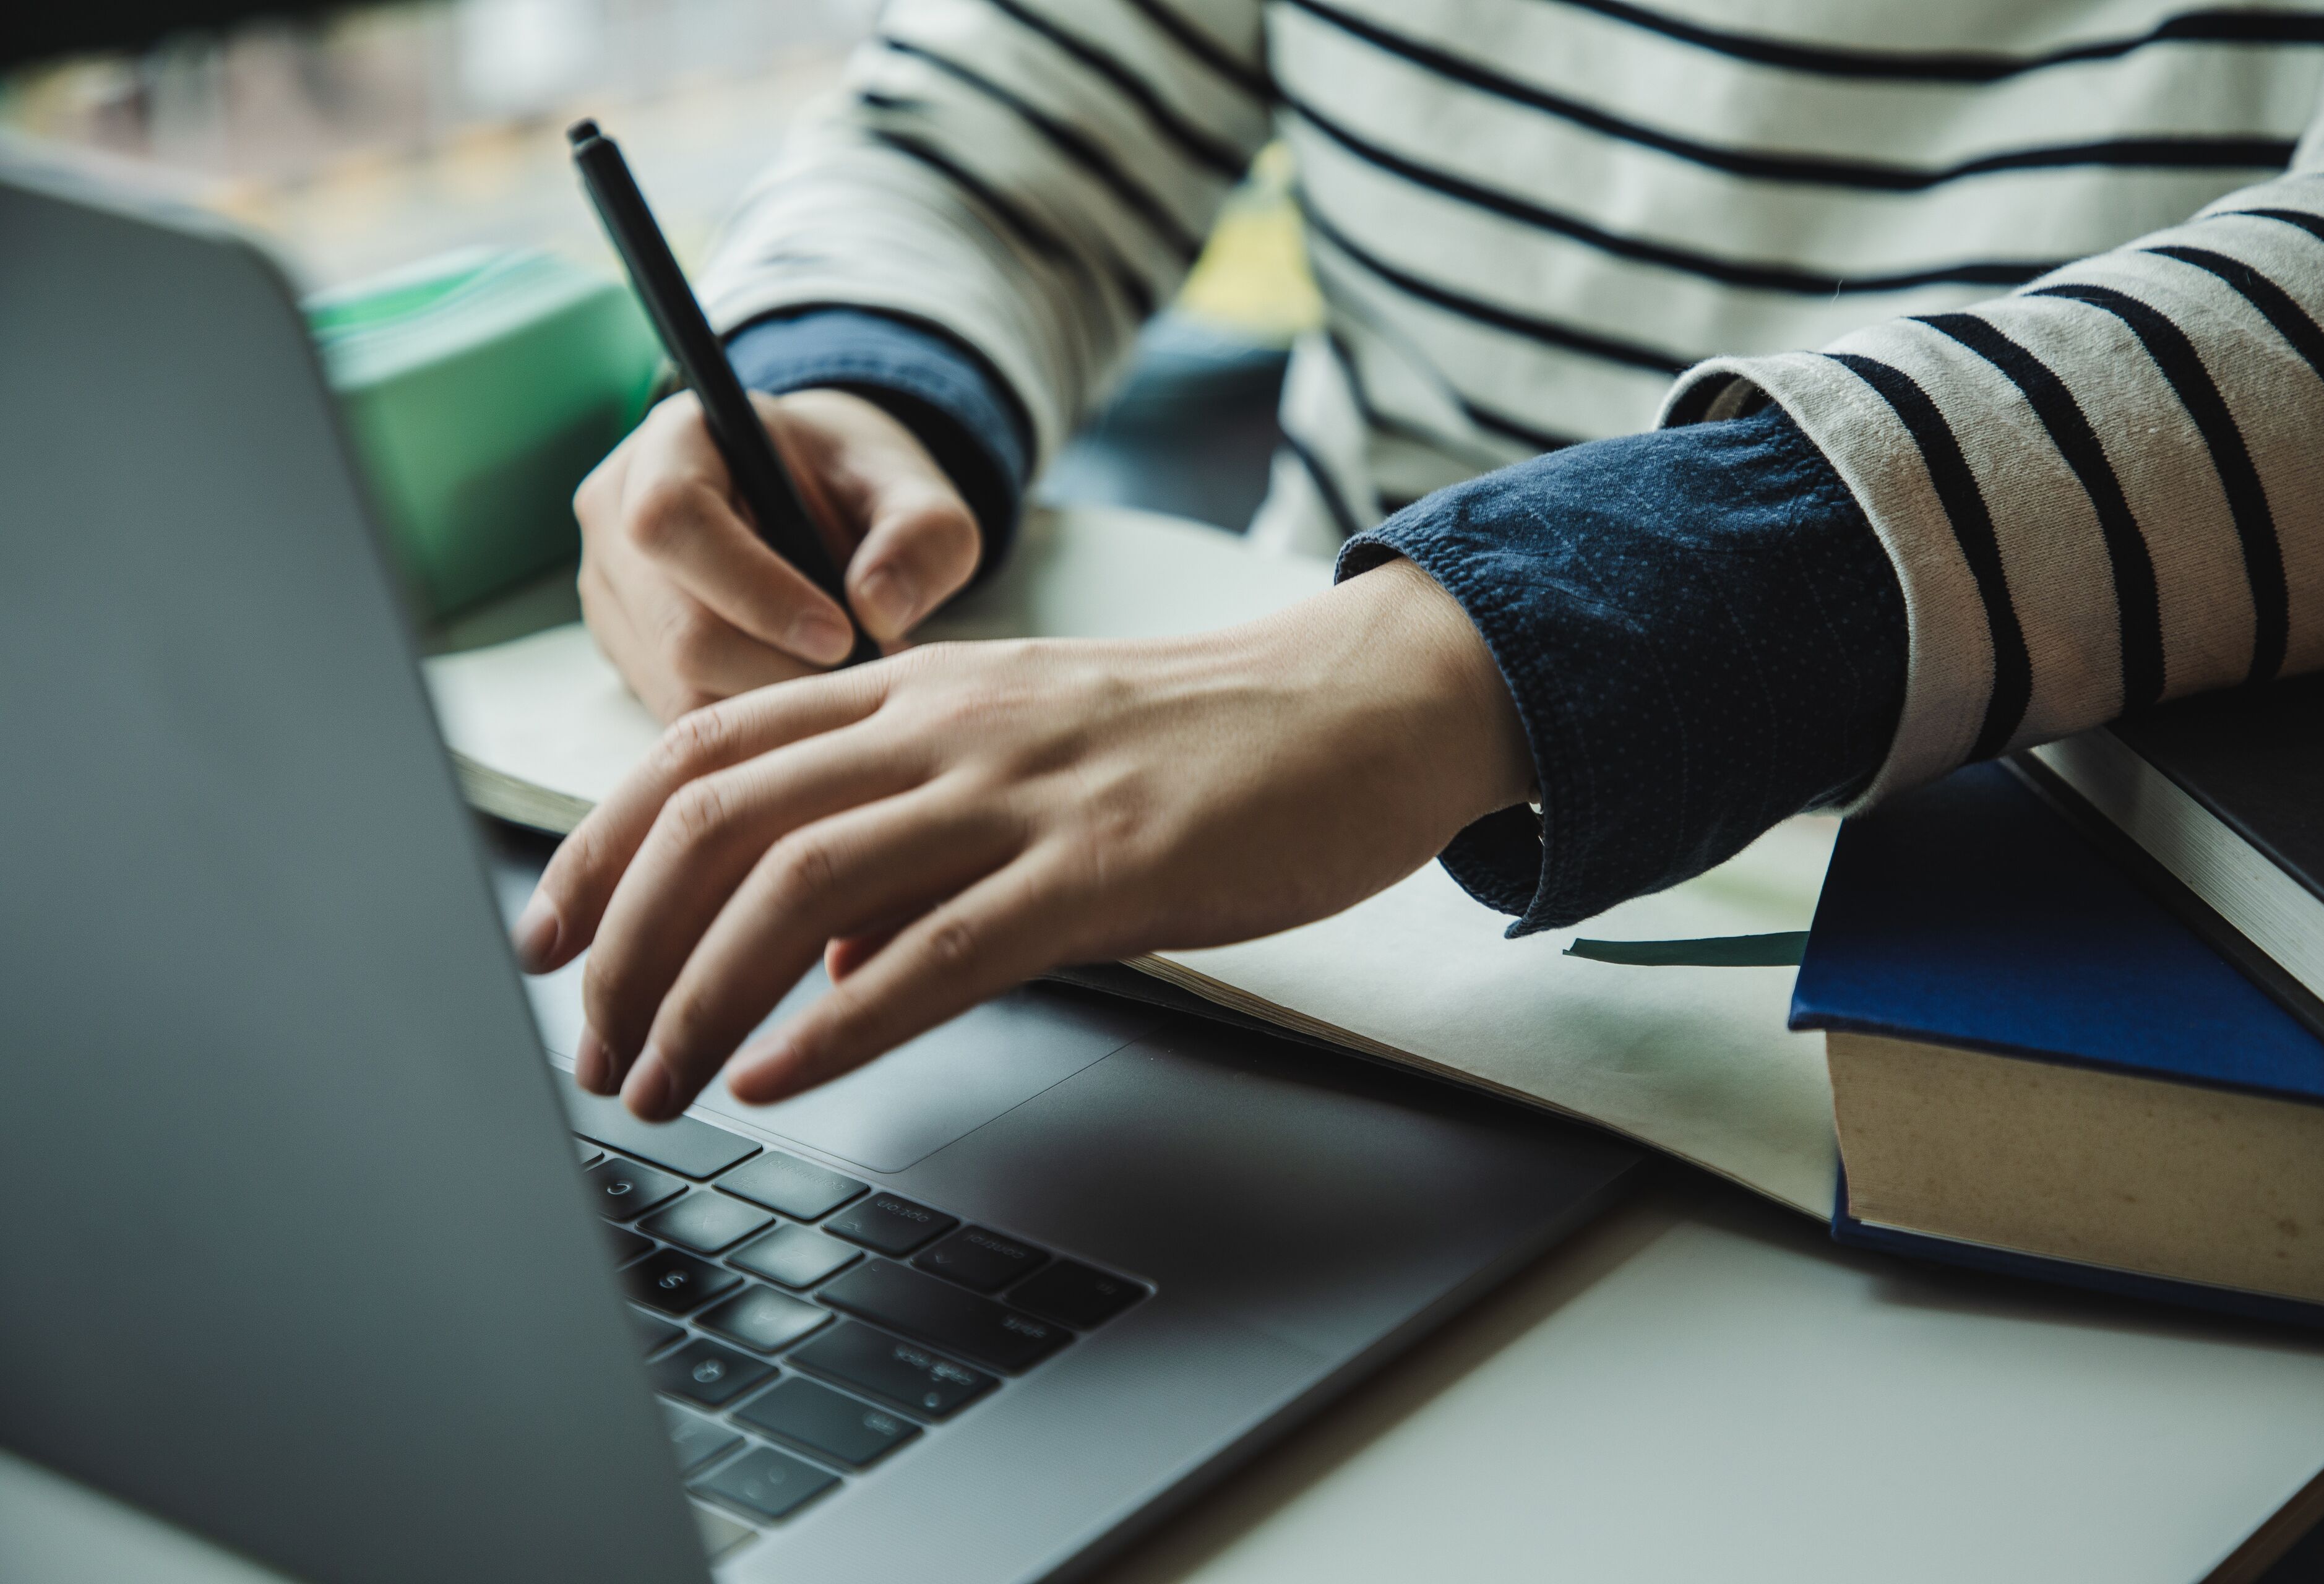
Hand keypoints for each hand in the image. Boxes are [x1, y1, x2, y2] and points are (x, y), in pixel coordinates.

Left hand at [511, 558, 1534, 1120]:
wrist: (1359, 706)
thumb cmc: (1200, 742)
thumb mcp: (1027, 760)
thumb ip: (911, 838)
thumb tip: (821, 956)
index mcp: (918, 688)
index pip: (704, 747)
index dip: (598, 846)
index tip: (547, 937)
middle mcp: (946, 723)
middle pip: (721, 818)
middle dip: (622, 946)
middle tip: (586, 1048)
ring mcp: (1023, 790)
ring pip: (804, 882)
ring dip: (699, 997)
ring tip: (651, 1084)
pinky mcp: (1105, 867)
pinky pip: (940, 949)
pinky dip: (840, 1024)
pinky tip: (779, 1076)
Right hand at [573, 387, 981, 720]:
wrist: (816, 500)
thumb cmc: (857, 487)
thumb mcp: (916, 494)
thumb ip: (922, 536)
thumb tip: (879, 610)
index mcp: (675, 441)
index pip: (675, 518)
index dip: (755, 590)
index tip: (841, 634)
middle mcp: (618, 513)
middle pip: (677, 627)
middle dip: (780, 669)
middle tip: (860, 674)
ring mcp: (615, 591)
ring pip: (678, 687)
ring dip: (774, 705)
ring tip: (842, 682)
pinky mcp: (627, 652)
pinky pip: (683, 717)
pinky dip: (754, 723)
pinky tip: (805, 696)